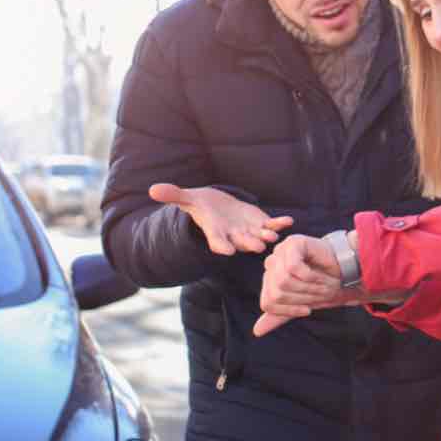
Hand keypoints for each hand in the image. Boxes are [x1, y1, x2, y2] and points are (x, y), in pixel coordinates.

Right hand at [149, 183, 292, 255]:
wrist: (217, 207)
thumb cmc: (201, 204)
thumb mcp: (187, 198)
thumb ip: (174, 195)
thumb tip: (152, 189)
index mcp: (215, 232)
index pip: (217, 242)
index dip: (221, 246)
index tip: (226, 251)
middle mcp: (233, 236)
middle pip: (241, 242)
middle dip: (249, 244)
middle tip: (258, 246)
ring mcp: (248, 231)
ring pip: (259, 236)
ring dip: (267, 236)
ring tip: (274, 234)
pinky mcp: (260, 223)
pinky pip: (272, 225)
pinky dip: (280, 224)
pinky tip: (288, 221)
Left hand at [254, 234, 349, 336]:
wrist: (344, 268)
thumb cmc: (322, 284)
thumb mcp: (299, 303)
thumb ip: (280, 315)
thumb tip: (256, 331)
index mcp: (270, 277)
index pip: (267, 302)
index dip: (287, 310)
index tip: (307, 310)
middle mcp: (272, 263)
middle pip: (275, 292)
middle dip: (300, 298)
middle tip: (319, 295)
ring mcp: (281, 251)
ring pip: (283, 280)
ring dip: (307, 288)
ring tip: (322, 286)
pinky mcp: (293, 242)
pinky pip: (293, 267)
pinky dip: (309, 276)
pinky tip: (319, 276)